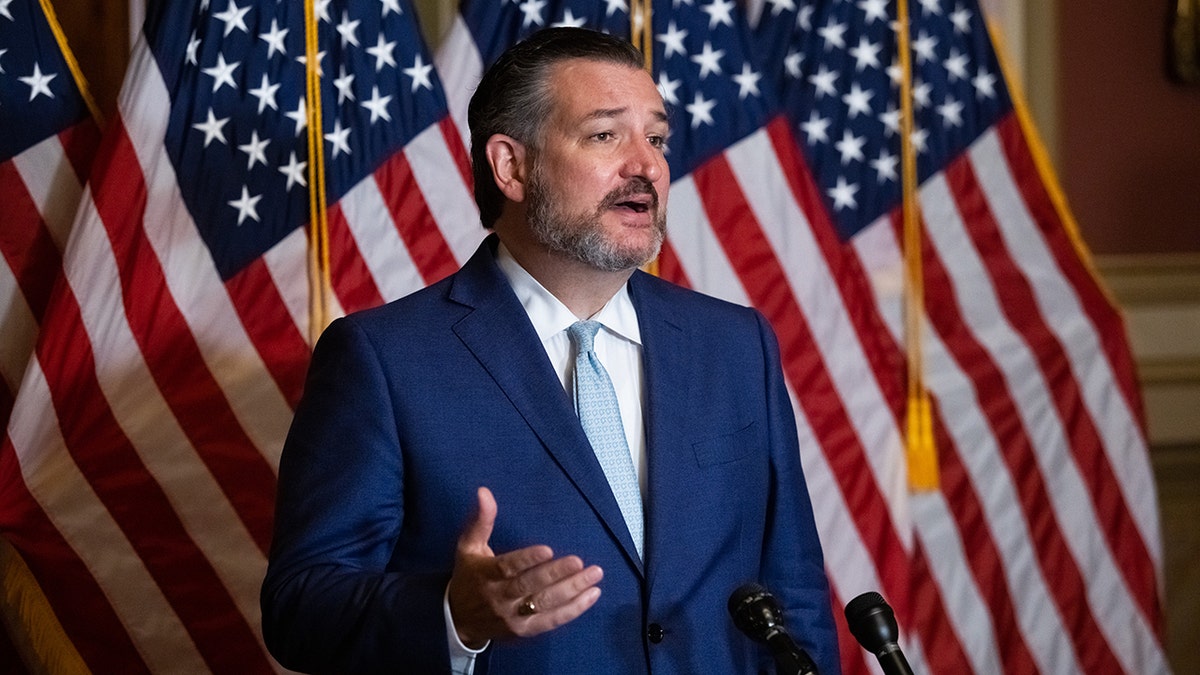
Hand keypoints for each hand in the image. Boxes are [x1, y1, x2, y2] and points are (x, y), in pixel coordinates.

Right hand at [447, 487, 603, 647]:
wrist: (458, 621)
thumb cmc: (468, 576)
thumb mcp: (468, 547)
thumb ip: (480, 520)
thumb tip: (484, 492)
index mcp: (486, 574)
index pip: (508, 567)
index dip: (527, 559)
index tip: (548, 549)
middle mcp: (500, 597)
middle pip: (530, 586)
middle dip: (556, 574)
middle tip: (580, 561)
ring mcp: (513, 617)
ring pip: (545, 604)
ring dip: (572, 590)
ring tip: (594, 576)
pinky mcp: (524, 630)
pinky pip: (551, 621)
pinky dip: (573, 610)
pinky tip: (591, 595)